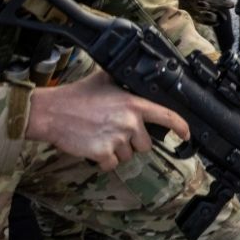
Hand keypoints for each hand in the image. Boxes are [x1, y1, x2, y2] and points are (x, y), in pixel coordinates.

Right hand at [27, 70, 189, 171]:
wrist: (52, 112)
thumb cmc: (76, 96)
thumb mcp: (105, 80)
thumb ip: (125, 81)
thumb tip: (135, 75)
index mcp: (134, 104)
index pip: (167, 116)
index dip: (181, 127)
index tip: (186, 135)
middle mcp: (129, 122)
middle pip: (145, 144)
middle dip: (132, 142)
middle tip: (113, 130)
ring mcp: (117, 139)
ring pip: (128, 155)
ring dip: (116, 151)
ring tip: (100, 135)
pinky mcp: (104, 153)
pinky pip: (111, 164)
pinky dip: (103, 160)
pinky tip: (92, 146)